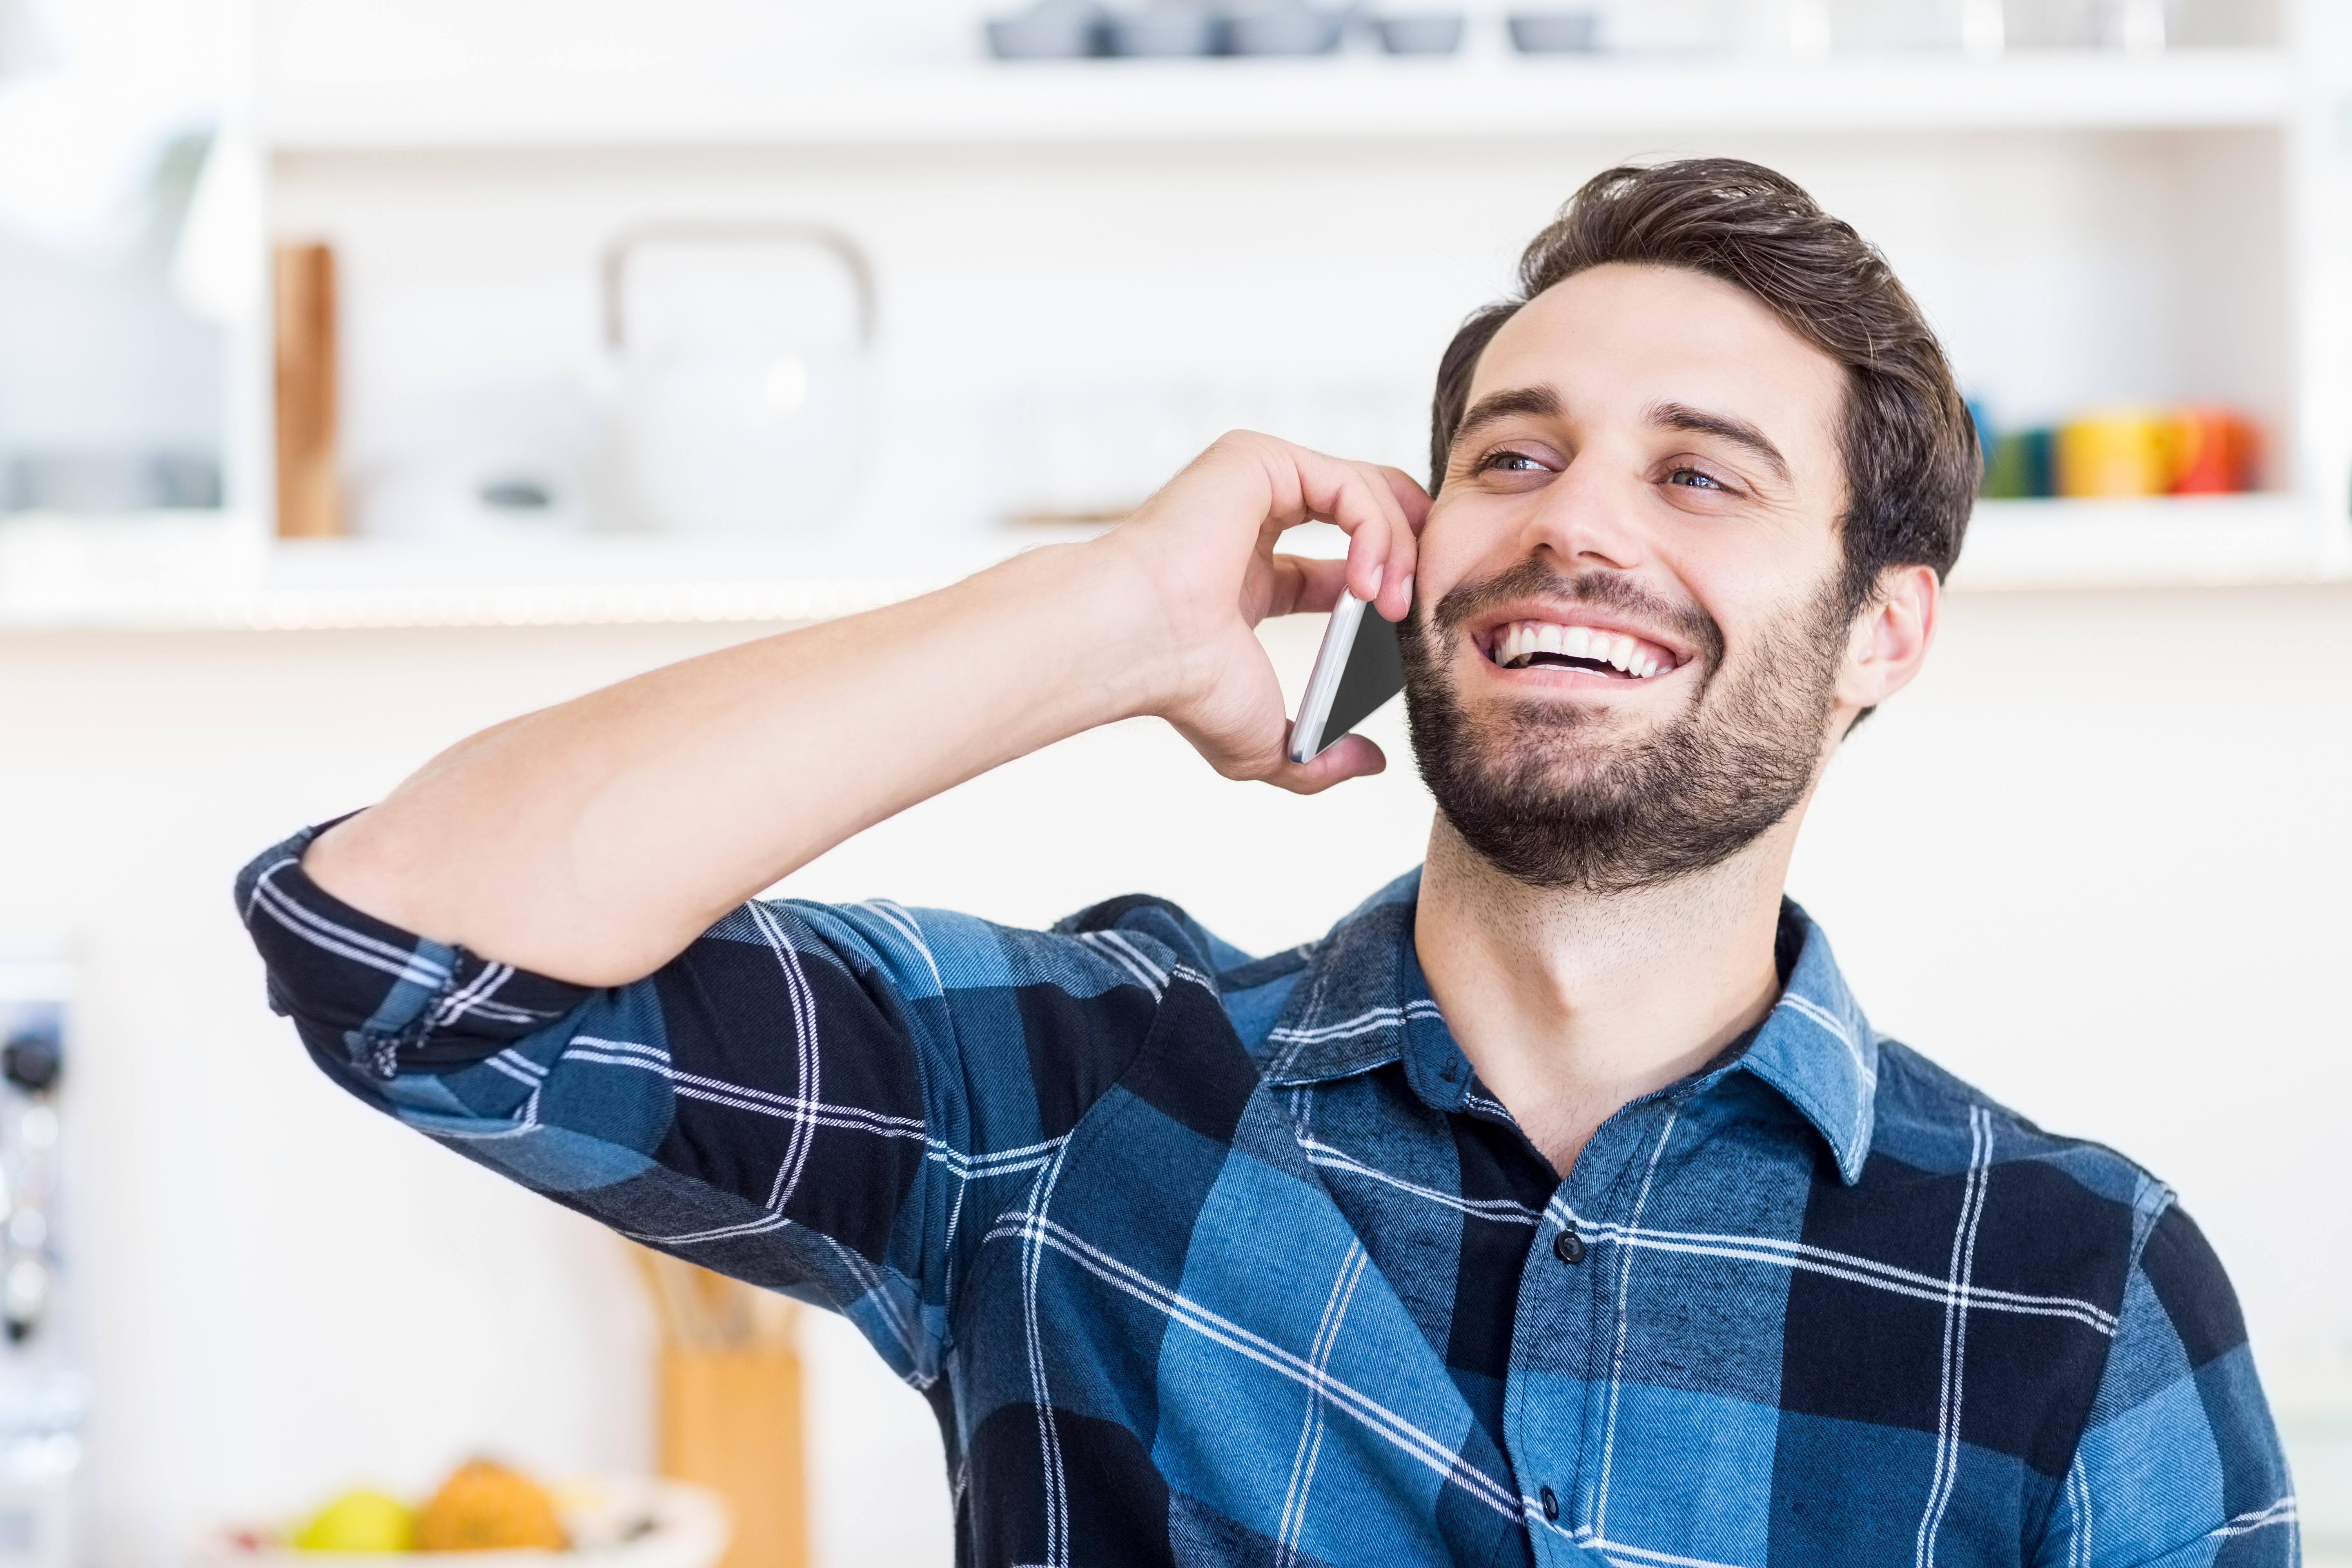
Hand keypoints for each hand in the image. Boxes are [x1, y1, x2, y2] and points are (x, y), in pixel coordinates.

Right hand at [1097, 431, 1427, 794]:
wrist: (1140, 645)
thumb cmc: (1185, 691)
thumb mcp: (1268, 744)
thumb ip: (1319, 760)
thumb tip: (1372, 762)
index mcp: (1249, 580)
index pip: (1339, 568)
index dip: (1388, 592)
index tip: (1409, 632)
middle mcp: (1250, 525)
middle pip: (1364, 512)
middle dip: (1411, 552)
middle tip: (1428, 602)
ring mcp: (1253, 487)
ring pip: (1365, 493)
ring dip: (1400, 549)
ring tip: (1396, 604)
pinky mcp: (1256, 461)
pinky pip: (1347, 482)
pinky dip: (1377, 528)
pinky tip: (1369, 580)